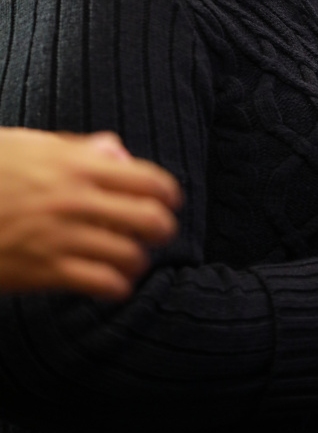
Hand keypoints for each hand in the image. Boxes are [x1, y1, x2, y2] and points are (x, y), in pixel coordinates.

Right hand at [0, 128, 181, 298]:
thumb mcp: (30, 145)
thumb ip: (78, 148)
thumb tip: (118, 152)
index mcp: (76, 164)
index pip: (148, 179)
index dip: (168, 193)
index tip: (171, 201)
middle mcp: (76, 200)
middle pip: (149, 219)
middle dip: (162, 229)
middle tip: (157, 233)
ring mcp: (61, 237)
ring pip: (131, 256)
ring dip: (138, 260)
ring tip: (132, 260)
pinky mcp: (44, 271)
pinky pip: (101, 284)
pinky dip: (116, 286)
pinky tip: (112, 283)